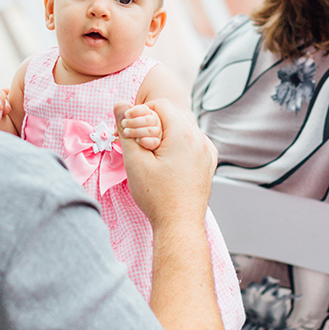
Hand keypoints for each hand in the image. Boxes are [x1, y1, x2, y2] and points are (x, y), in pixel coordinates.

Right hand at [115, 98, 216, 229]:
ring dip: (166, 136)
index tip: (134, 133)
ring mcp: (207, 151)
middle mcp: (200, 139)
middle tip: (141, 146)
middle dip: (154, 125)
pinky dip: (178, 147)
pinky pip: (191, 143)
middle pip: (172, 115)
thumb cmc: (157, 197)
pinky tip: (168, 166)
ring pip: (182, 129)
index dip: (142, 114)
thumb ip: (126, 130)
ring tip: (154, 159)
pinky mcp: (208, 163)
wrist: (179, 225)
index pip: (160, 104)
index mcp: (183, 134)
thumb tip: (120, 105)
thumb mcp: (134, 161)